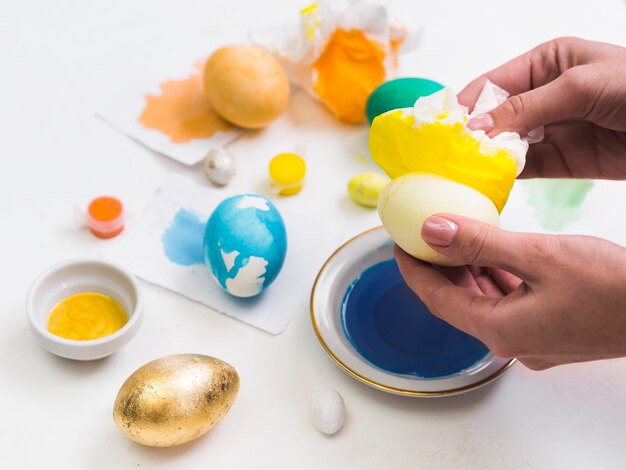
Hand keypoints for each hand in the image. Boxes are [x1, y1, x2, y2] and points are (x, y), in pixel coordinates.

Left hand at [395, 214, 625, 369]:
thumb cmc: (611, 286)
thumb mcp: (537, 256)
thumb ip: (479, 244)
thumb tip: (430, 231)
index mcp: (500, 330)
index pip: (437, 299)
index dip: (413, 270)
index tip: (398, 243)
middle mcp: (512, 341)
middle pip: (458, 302)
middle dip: (439, 268)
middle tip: (424, 235)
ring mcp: (533, 339)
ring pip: (484, 301)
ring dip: (468, 271)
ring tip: (455, 237)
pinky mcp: (551, 330)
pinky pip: (509, 303)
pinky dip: (496, 278)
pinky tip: (496, 254)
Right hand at [458, 37, 625, 178]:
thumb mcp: (580, 86)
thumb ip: (526, 107)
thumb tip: (476, 128)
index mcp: (547, 63)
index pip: (494, 83)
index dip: (468, 104)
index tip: (443, 128)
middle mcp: (544, 96)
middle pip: (496, 116)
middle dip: (472, 134)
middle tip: (445, 155)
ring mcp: (552, 130)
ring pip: (506, 145)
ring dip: (485, 158)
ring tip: (459, 172)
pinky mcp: (562, 161)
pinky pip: (525, 168)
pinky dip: (505, 176)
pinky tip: (487, 182)